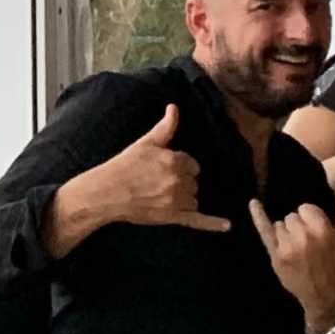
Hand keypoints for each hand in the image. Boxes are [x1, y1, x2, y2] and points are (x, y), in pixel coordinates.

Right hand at [72, 105, 229, 235]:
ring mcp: (177, 200)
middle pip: (193, 182)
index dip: (180, 167)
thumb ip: (165, 127)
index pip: (192, 165)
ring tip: (160, 197)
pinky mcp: (173, 217)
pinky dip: (212, 224)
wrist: (107, 193)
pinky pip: (197, 220)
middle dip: (180, 183)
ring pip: (193, 200)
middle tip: (157, 184)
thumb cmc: (124, 166)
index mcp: (175, 161)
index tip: (163, 170)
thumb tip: (174, 108)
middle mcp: (179, 181)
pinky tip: (227, 225)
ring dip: (183, 199)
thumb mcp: (145, 143)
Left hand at [251, 193, 334, 332]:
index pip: (306, 208)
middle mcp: (303, 236)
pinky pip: (264, 230)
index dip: (311, 218)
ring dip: (286, 232)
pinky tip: (253, 203)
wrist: (326, 296)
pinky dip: (258, 216)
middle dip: (299, 226)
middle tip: (307, 242)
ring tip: (297, 248)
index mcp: (322, 230)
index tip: (316, 230)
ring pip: (280, 225)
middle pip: (292, 216)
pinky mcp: (275, 256)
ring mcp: (287, 246)